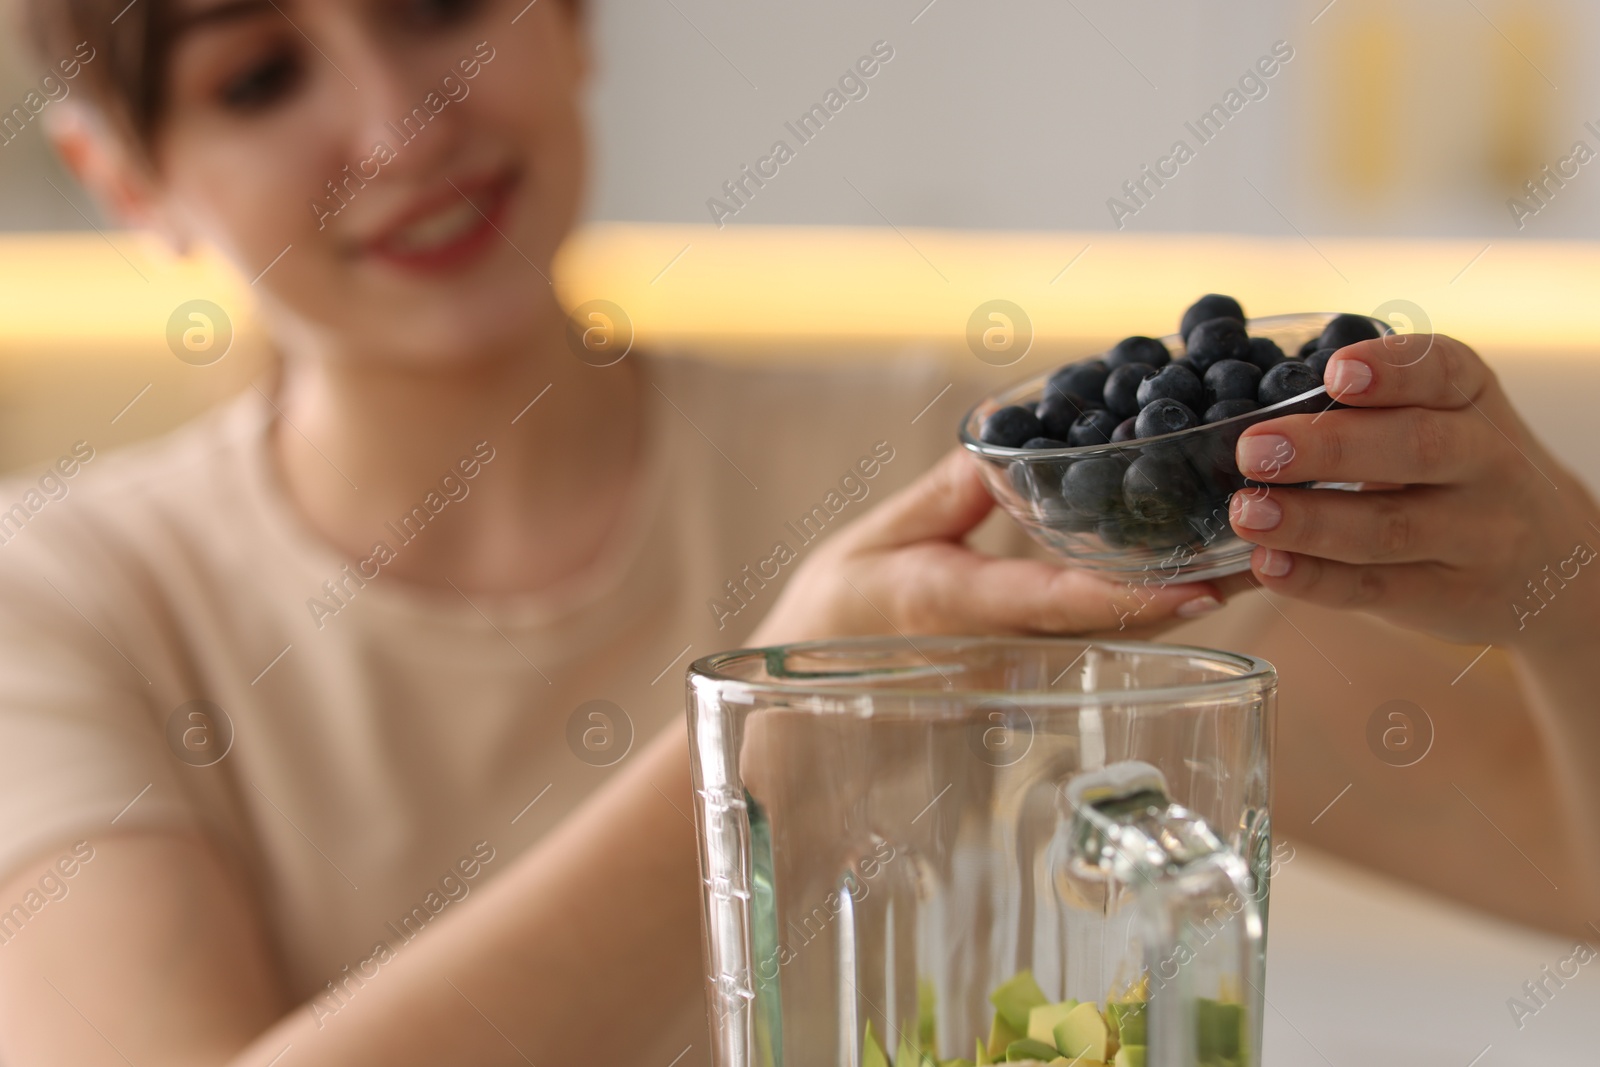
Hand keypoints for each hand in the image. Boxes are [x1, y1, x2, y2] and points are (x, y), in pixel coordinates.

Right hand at [751, 448, 1227, 644]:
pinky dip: (1141, 604)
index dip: (1132, 594)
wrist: (805, 700)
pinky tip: (1184, 574)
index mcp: (956, 606)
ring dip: (1180, 601)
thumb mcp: (873, 538)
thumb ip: (945, 495)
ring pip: (1111, 636)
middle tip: (1264, 553)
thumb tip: (1002, 440)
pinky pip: (1090, 636)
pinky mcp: (1019, 668)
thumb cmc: (830, 618)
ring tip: (1248, 558)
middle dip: (1189, 593)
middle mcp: (999, 645)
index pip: (1058, 602)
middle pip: (1112, 624)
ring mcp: (1013, 666)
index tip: (1200, 584)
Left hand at [1228, 333, 1599, 650]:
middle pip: (1414, 448)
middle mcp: (1486, 461)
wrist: (1550, 566)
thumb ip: (1356, 417)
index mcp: (1472, 398)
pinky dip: (1317, 580)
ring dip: (1310, 521)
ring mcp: (1475, 535)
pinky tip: (1269, 566)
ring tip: (1247, 512)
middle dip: (1329, 448)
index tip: (1335, 373)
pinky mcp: (1450, 597)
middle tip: (1254, 450)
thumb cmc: (1454, 477)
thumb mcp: (1439, 422)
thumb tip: (1209, 430)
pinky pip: (1378, 589)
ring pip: (1391, 527)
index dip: (1390, 370)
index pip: (1444, 371)